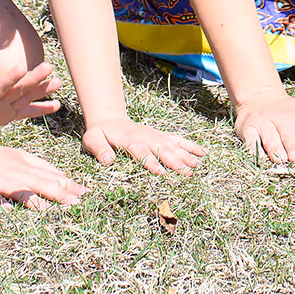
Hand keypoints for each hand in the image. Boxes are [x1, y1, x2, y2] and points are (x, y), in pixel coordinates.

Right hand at [0, 135, 84, 210]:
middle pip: (41, 184)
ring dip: (35, 201)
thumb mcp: (21, 158)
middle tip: (76, 203)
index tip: (86, 194)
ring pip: (20, 191)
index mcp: (28, 167)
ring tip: (49, 210)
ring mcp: (0, 181)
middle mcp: (17, 174)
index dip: (69, 185)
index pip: (52, 177)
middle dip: (59, 194)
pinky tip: (9, 210)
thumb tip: (65, 179)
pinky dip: (1, 203)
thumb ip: (41, 168)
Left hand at [82, 116, 206, 174]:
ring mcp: (155, 135)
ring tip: (196, 167)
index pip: (141, 150)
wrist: (109, 119)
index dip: (151, 161)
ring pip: (172, 145)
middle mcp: (145, 136)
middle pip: (161, 148)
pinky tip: (202, 154)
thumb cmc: (99, 134)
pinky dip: (190, 146)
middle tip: (186, 174)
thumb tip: (107, 160)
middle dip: (174, 161)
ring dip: (184, 155)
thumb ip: (99, 149)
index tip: (162, 173)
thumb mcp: (92, 140)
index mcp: (128, 138)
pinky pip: (177, 140)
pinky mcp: (161, 136)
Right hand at [232, 92, 294, 163]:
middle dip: (294, 146)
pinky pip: (250, 140)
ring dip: (276, 149)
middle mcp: (284, 119)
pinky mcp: (247, 129)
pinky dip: (254, 148)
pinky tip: (259, 157)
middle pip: (290, 134)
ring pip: (271, 137)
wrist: (260, 99)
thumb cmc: (292, 114)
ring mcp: (265, 123)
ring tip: (281, 160)